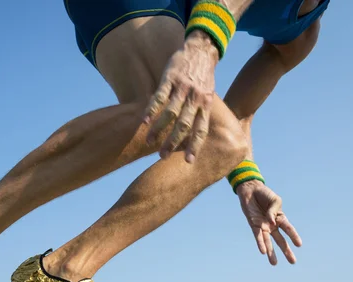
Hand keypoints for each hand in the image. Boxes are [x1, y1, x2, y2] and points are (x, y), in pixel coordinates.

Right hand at [144, 31, 219, 163]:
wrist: (201, 49)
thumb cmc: (203, 76)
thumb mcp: (208, 95)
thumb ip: (201, 112)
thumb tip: (195, 133)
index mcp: (205, 105)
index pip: (201, 129)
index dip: (195, 145)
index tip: (189, 161)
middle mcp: (195, 98)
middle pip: (184, 124)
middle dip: (173, 142)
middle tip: (162, 156)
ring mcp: (182, 88)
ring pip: (170, 112)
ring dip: (159, 129)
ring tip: (148, 141)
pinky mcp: (170, 78)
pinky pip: (160, 96)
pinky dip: (152, 109)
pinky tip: (144, 120)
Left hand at [236, 180, 301, 264]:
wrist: (251, 190)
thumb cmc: (265, 194)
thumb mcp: (275, 200)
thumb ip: (274, 211)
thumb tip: (272, 223)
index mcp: (280, 218)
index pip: (288, 229)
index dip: (294, 236)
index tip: (299, 245)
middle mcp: (273, 225)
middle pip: (281, 240)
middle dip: (286, 251)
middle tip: (293, 262)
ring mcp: (263, 226)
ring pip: (268, 242)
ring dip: (271, 252)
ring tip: (274, 264)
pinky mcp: (254, 225)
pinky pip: (258, 236)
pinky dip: (260, 244)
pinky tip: (263, 252)